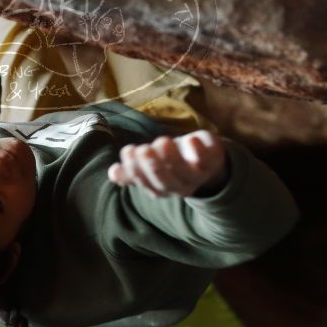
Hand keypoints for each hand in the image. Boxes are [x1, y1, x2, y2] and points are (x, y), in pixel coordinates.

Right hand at [107, 130, 229, 197]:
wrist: (207, 161)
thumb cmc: (172, 161)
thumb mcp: (152, 165)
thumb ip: (133, 170)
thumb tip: (113, 173)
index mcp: (164, 188)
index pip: (148, 183)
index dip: (137, 170)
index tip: (128, 151)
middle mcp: (181, 185)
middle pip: (167, 182)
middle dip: (154, 166)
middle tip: (143, 149)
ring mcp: (199, 174)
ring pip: (186, 171)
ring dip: (173, 158)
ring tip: (162, 141)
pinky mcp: (214, 158)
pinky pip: (208, 158)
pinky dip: (200, 150)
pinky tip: (191, 139)